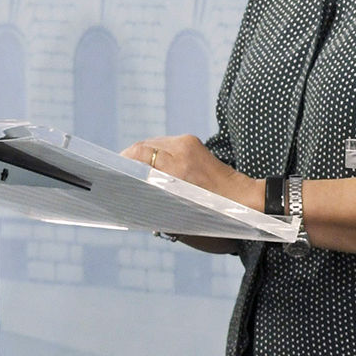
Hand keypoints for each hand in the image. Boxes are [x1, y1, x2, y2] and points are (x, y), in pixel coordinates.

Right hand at [120, 135, 262, 211]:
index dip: (122, 162)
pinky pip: (165, 144)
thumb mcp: (181, 214)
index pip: (139, 154)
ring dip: (142, 157)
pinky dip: (155, 155)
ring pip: (153, 143)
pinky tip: (152, 169)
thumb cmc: (215, 213)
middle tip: (120, 176)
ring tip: (134, 174)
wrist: (243, 199)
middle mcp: (182, 150)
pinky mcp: (193, 142)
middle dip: (129, 160)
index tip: (112, 173)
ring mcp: (188, 143)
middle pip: (143, 147)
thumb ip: (155, 204)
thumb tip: (131, 198)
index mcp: (177, 168)